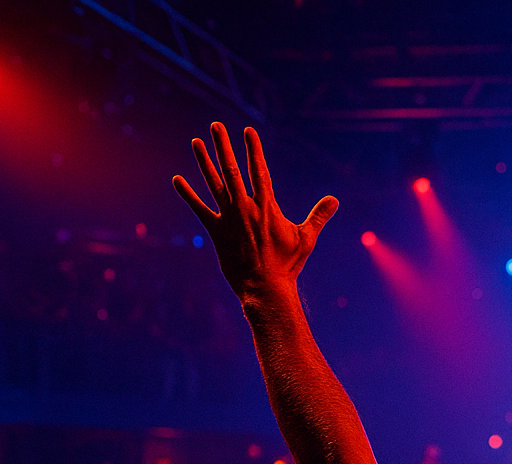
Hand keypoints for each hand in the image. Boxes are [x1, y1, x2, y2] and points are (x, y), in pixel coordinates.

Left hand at [173, 123, 337, 298]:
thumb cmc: (288, 264)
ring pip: (214, 183)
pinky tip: (177, 179)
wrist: (266, 288)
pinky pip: (199, 209)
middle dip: (224, 146)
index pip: (259, 171)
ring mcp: (229, 219)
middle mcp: (246, 208)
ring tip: (196, 142)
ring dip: (204, 161)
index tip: (247, 131)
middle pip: (232, 170)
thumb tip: (334, 200)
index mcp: (267, 207)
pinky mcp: (216, 232)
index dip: (253, 149)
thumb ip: (318, 216)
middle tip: (216, 126)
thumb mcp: (306, 238)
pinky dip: (187, 194)